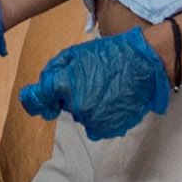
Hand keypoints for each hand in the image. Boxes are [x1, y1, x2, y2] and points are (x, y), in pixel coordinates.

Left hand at [18, 24, 172, 140]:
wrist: (146, 65)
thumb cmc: (112, 54)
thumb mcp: (77, 52)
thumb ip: (55, 68)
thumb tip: (41, 85)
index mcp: (66, 86)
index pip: (38, 100)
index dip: (35, 100)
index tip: (41, 100)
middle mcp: (77, 107)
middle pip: (64, 106)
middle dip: (70, 96)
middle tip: (90, 81)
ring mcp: (94, 120)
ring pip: (80, 116)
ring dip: (87, 106)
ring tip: (105, 90)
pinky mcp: (109, 128)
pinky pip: (96, 126)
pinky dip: (100, 117)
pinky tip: (110, 102)